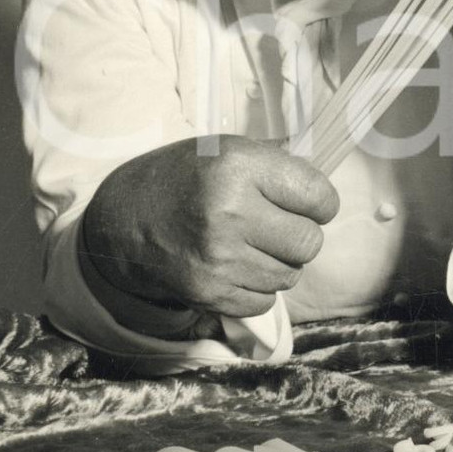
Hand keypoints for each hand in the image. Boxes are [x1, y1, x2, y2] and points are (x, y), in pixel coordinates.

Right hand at [81, 135, 338, 320]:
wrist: (124, 218)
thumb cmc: (187, 177)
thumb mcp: (228, 150)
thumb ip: (279, 168)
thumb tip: (327, 196)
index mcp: (238, 166)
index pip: (319, 196)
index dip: (320, 202)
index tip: (308, 203)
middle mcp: (230, 212)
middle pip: (309, 242)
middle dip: (301, 235)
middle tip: (278, 226)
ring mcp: (219, 258)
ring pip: (290, 275)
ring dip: (279, 263)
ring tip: (250, 244)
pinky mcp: (209, 292)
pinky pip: (265, 300)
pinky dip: (258, 287)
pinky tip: (236, 265)